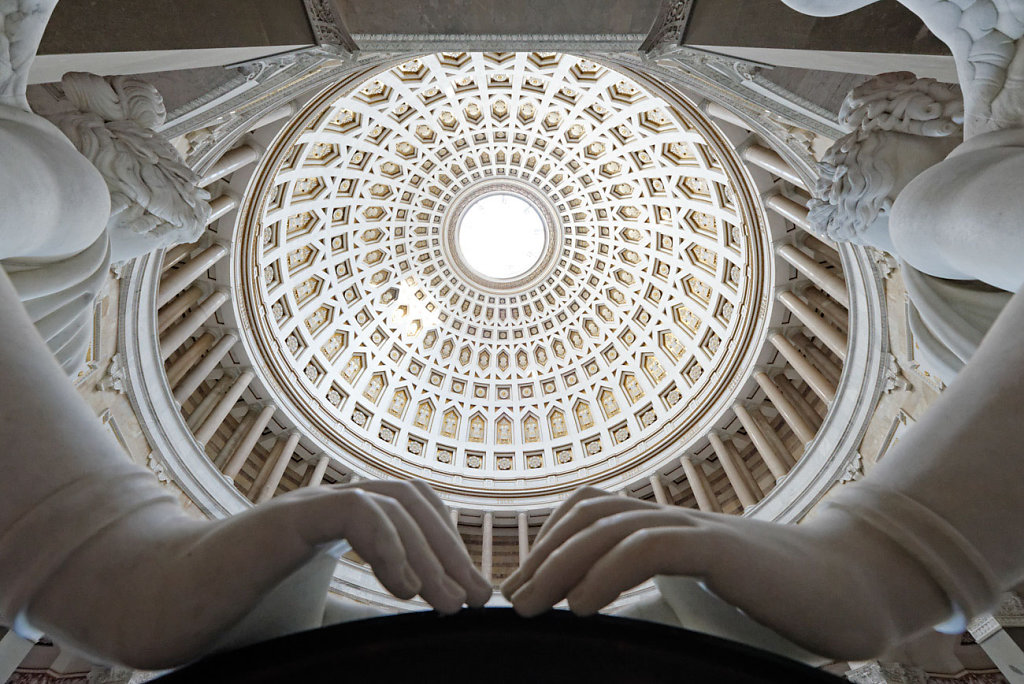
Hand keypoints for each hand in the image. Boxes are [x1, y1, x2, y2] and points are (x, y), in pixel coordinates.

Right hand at [24, 478, 491, 668]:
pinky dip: (389, 544)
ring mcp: (308, 506)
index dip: (448, 546)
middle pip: (413, 500)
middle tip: (475, 599)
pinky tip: (401, 589)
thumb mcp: (318, 624)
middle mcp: (330, 506)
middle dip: (452, 548)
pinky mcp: (285, 518)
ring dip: (430, 552)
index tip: (469, 597)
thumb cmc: (236, 618)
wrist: (161, 611)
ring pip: (393, 502)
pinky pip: (355, 510)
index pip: (412, 512)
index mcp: (340, 525)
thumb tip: (413, 641)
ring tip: (446, 603)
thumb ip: (362, 622)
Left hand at [501, 486, 951, 659]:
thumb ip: (666, 601)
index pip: (593, 512)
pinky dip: (605, 574)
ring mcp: (699, 528)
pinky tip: (582, 608)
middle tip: (510, 599)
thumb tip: (617, 631)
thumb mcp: (710, 599)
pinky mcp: (722, 548)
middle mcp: (677, 519)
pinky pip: (650, 548)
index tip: (523, 586)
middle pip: (590, 514)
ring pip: (611, 528)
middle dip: (542, 553)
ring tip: (530, 606)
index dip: (551, 541)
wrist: (857, 589)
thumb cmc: (784, 603)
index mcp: (670, 528)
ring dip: (561, 565)